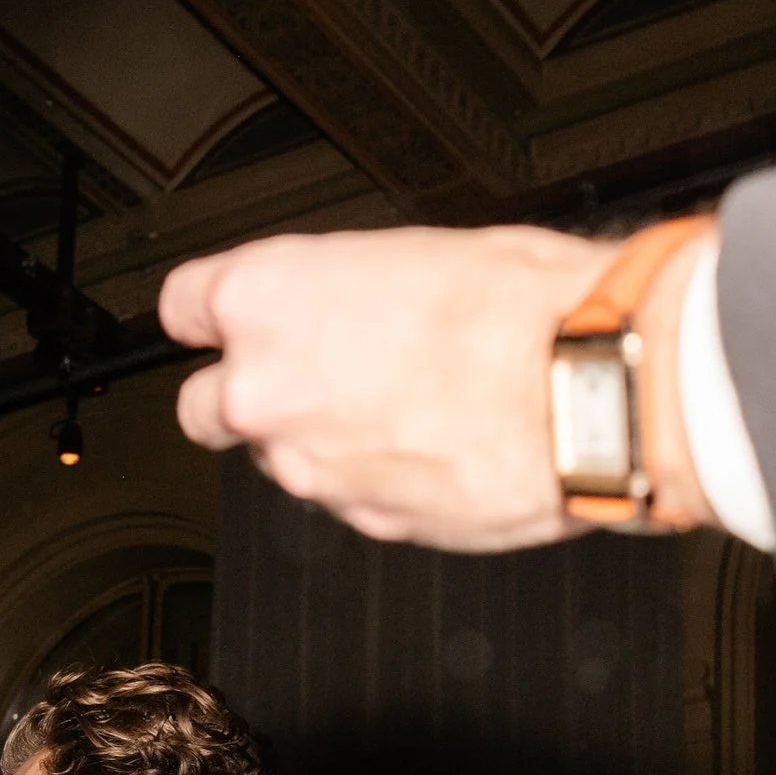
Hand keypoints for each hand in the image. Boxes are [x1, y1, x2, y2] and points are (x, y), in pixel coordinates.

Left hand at [160, 222, 717, 550]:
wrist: (590, 392)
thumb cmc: (526, 309)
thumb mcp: (421, 252)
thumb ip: (351, 289)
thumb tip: (350, 301)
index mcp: (267, 299)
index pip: (184, 307)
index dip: (213, 316)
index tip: (225, 321)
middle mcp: (266, 390)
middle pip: (206, 405)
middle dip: (250, 395)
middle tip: (314, 375)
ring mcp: (309, 467)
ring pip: (282, 458)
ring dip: (324, 439)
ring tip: (406, 407)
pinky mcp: (360, 522)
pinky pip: (348, 497)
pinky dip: (379, 478)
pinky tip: (436, 444)